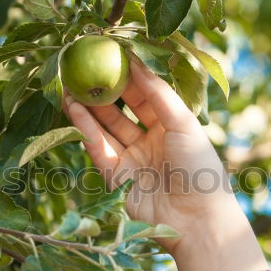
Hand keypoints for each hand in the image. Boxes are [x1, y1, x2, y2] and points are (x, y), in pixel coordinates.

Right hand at [63, 58, 267, 270]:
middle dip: (104, 87)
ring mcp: (132, 158)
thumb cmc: (200, 168)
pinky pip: (97, 146)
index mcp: (173, 126)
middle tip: (85, 63)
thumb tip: (136, 60)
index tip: (112, 50)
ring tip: (70, 82)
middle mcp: (151, 140)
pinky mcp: (115, 177)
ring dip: (88, 105)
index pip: (147, 93)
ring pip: (105, 126)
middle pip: (123, 108)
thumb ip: (158, 93)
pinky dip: (84, 127)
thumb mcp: (184, 123)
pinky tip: (72, 106)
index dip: (130, 73)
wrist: (197, 220)